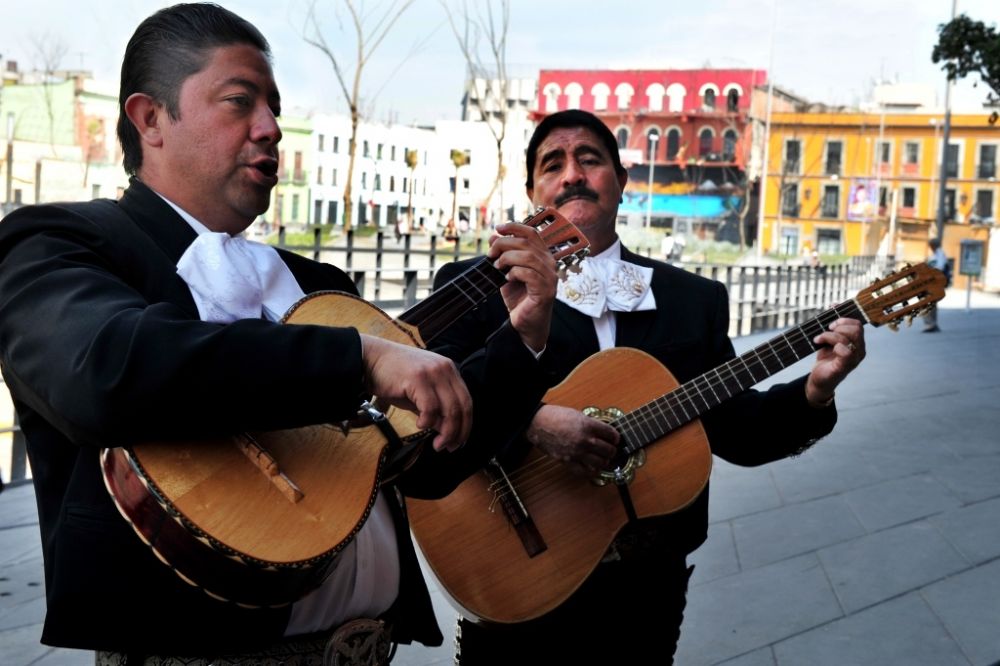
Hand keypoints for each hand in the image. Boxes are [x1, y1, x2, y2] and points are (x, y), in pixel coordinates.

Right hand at [360, 335, 471, 451]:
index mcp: (449, 370)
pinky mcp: (418, 378)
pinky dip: (428, 421)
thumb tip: (447, 432)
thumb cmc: (393, 378)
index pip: (466, 401)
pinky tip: (420, 425)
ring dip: (446, 432)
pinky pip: (431, 407)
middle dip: (458, 432)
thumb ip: (436, 410)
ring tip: (437, 444)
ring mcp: (433, 372)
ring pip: (450, 409)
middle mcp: (445, 369)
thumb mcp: (419, 395)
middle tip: (448, 447)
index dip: (466, 425)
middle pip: (462, 406)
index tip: (458, 442)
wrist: (370, 359)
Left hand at [487, 222, 557, 353]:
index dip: (514, 227)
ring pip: (528, 256)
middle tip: (491, 254)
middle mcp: (549, 264)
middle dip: (504, 244)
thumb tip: (494, 237)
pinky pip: (528, 273)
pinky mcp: (545, 290)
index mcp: (542, 256)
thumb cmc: (518, 298)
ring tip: (497, 267)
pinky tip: (507, 279)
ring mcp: (549, 277)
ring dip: (507, 258)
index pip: (531, 233)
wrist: (525, 324)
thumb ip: (503, 255)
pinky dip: (514, 273)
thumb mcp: (507, 272)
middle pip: (526, 242)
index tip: (497, 228)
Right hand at [525, 404, 618, 475]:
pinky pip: (585, 472)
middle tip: (611, 449)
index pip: (611, 434)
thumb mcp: (577, 415)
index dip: (616, 437)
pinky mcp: (568, 461)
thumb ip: (591, 424)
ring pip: (601, 463)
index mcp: (588, 425)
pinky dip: (592, 472)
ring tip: (604, 459)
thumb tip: (602, 432)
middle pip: (609, 450)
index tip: (615, 439)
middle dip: (612, 450)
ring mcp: (577, 452)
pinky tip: (593, 468)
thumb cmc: (555, 417)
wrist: (538, 424)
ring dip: (604, 461)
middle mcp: (585, 440)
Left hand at [806, 317, 865, 405]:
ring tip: (818, 339)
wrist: (818, 378)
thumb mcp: (829, 337)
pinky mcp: (845, 366)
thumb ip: (833, 322)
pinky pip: (845, 351)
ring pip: (848, 338)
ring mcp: (854, 359)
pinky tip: (822, 346)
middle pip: (856, 329)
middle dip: (839, 325)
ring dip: (829, 335)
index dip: (844, 316)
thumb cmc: (825, 357)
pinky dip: (832, 345)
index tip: (830, 317)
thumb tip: (834, 305)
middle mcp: (860, 350)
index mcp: (858, 341)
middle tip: (826, 329)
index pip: (858, 323)